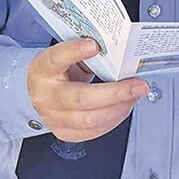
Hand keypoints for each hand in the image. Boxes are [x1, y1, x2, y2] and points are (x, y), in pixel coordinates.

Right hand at [27, 39, 146, 141]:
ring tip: (134, 96)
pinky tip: (123, 107)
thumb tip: (117, 52)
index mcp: (42, 69)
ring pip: (91, 119)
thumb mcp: (67, 56)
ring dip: (119, 108)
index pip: (56, 59)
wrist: (41, 93)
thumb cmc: (57, 72)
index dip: (74, 51)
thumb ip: (86, 52)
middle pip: (82, 98)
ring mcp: (53, 117)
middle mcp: (44, 96)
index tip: (94, 45)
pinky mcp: (64, 132)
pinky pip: (94, 131)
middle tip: (138, 85)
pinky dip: (113, 119)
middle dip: (116, 93)